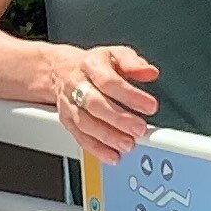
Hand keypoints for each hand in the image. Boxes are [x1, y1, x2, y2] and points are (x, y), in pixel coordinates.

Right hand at [44, 41, 159, 157]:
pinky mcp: (67, 121)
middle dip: (118, 119)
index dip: (130, 95)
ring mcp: (70, 104)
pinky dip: (96, 149)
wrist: (60, 71)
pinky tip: (112, 155)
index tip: (150, 106)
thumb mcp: (116, 55)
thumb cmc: (94, 66)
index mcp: (91, 65)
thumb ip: (133, 63)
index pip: (109, 81)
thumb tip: (149, 72)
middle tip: (139, 129)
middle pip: (95, 104)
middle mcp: (77, 85)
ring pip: (85, 123)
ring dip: (107, 137)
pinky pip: (79, 137)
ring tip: (127, 144)